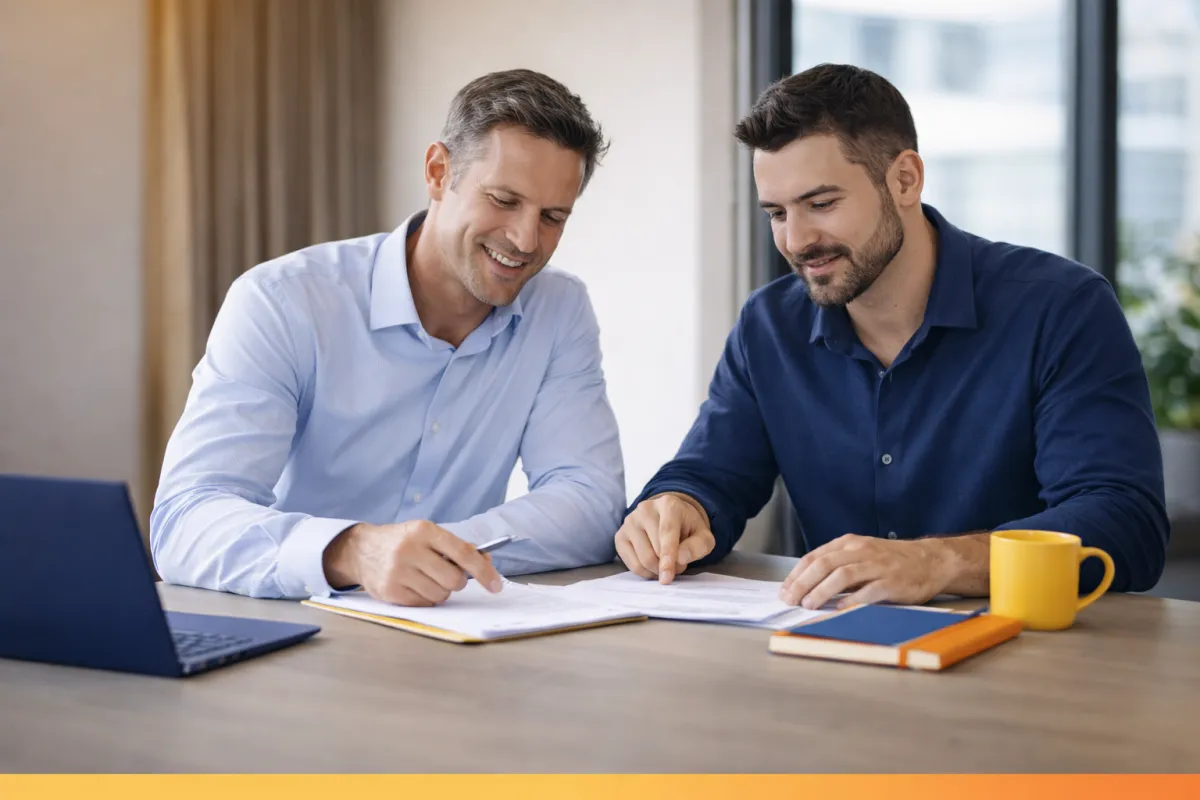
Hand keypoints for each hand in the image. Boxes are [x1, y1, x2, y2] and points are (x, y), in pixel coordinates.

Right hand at [322, 520, 503, 605]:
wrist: (361, 550)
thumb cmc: (403, 542)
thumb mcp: (427, 534)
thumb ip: (456, 547)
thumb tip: (486, 562)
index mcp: (424, 531)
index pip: (463, 553)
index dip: (483, 571)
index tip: (496, 585)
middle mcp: (410, 550)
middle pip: (454, 579)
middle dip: (456, 582)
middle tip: (446, 575)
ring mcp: (397, 572)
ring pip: (440, 595)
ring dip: (440, 591)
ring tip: (426, 578)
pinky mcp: (390, 591)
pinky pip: (424, 604)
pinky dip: (425, 598)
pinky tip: (413, 586)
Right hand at [615, 492, 715, 583]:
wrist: (670, 517)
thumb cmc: (687, 528)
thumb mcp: (703, 536)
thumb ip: (698, 546)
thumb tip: (680, 558)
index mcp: (668, 504)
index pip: (666, 532)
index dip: (668, 556)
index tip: (667, 575)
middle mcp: (645, 509)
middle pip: (654, 551)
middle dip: (669, 566)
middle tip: (679, 564)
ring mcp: (629, 522)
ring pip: (642, 559)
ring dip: (658, 570)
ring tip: (667, 563)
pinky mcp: (620, 536)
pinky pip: (631, 565)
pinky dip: (645, 572)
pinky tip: (654, 565)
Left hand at [779, 534, 954, 609]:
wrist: (930, 560)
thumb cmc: (890, 560)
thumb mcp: (861, 555)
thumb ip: (837, 566)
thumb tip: (806, 586)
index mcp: (849, 543)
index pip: (815, 556)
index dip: (796, 574)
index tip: (784, 590)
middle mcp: (861, 551)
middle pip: (824, 564)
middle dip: (803, 583)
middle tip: (790, 599)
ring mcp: (877, 565)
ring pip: (842, 575)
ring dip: (822, 591)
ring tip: (808, 604)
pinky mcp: (892, 582)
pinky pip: (867, 591)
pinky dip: (850, 601)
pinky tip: (838, 610)